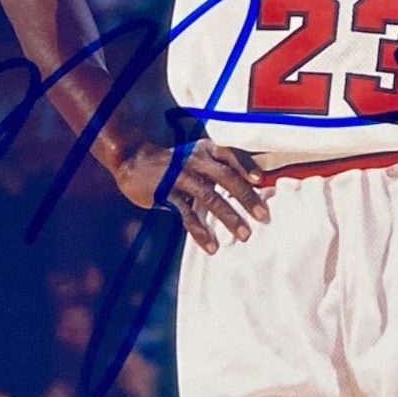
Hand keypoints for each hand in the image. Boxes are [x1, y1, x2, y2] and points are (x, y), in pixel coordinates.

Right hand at [115, 140, 266, 254]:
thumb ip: (219, 168)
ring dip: (229, 217)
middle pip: (226, 177)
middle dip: (246, 197)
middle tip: (263, 216)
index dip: (246, 166)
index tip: (261, 180)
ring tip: (244, 235)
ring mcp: (181, 177)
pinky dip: (201, 232)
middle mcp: (197, 161)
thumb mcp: (197, 156)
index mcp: (207, 150)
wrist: (134, 160)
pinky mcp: (167, 194)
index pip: (231, 155)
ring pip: (210, 198)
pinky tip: (211, 246)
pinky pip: (187, 214)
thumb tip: (252, 187)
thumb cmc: (175, 163)